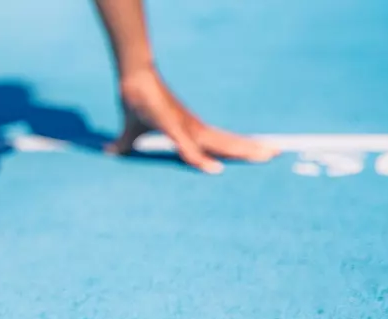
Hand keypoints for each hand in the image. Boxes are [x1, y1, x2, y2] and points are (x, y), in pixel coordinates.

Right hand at [106, 69, 278, 173]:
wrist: (132, 80)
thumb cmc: (137, 103)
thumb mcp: (132, 132)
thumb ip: (126, 144)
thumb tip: (110, 151)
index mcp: (189, 130)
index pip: (220, 141)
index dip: (240, 147)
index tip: (261, 153)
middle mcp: (193, 128)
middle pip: (227, 141)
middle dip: (252, 148)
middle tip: (277, 154)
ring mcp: (185, 127)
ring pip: (218, 144)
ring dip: (241, 151)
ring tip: (266, 155)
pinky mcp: (171, 126)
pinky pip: (188, 148)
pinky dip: (201, 159)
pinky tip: (216, 170)